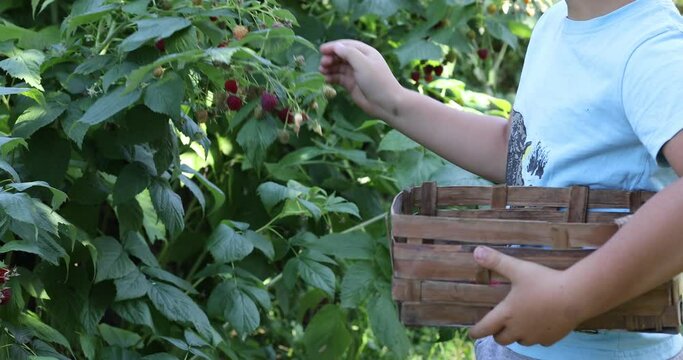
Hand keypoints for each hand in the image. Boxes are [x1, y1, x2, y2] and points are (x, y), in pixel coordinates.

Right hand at [319, 40, 402, 118]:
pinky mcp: (351, 85)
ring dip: (329, 68)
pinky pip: (338, 78)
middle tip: (323, 64)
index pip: (346, 45)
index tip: (321, 50)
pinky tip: (326, 79)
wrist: (386, 103)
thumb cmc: (376, 80)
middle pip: (341, 56)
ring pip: (338, 67)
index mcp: (365, 52)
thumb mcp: (362, 63)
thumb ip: (348, 53)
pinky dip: (331, 78)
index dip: (333, 46)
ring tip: (322, 71)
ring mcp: (355, 73)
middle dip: (331, 58)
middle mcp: (359, 61)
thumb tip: (336, 46)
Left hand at [468, 246, 584, 346]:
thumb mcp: (517, 268)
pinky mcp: (551, 339)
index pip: (485, 328)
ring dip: (516, 335)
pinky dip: (535, 336)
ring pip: (519, 341)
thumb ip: (496, 261)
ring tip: (518, 324)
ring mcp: (535, 336)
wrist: (575, 297)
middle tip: (497, 326)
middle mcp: (518, 329)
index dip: (476, 331)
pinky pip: (538, 341)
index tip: (472, 333)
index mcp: (507, 314)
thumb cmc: (543, 282)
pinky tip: (539, 326)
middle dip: (497, 333)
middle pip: (501, 339)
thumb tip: (476, 251)